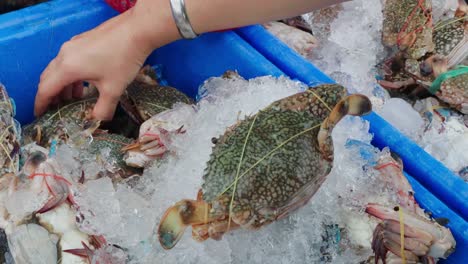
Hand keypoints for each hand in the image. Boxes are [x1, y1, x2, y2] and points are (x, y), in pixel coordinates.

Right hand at [35, 1, 177, 119]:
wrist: (137, 31)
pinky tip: (85, 83)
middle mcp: (65, 54)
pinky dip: (71, 74)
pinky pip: (69, 60)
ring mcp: (72, 45)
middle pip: (48, 78)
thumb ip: (103, 109)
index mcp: (68, 68)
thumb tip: (98, 120)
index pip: (46, 89)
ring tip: (73, 99)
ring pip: (59, 68)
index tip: (40, 115)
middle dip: (51, 95)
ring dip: (63, 85)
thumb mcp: (114, 89)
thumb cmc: (123, 59)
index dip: (41, 104)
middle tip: (56, 110)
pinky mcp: (81, 41)